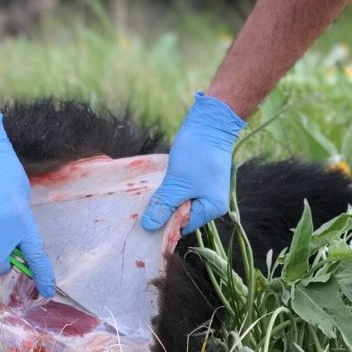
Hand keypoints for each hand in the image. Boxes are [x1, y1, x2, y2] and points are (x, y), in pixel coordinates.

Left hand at [142, 92, 245, 233]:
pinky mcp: (197, 178)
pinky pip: (180, 190)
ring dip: (164, 200)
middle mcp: (211, 203)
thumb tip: (149, 227)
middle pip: (181, 216)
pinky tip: (154, 186)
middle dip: (163, 212)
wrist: (208, 124)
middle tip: (140, 210)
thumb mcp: (177, 183)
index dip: (164, 226)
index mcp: (212, 209)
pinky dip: (168, 189)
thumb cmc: (196, 155)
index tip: (143, 223)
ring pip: (179, 202)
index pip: (184, 226)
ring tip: (144, 199)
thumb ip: (164, 206)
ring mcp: (204, 189)